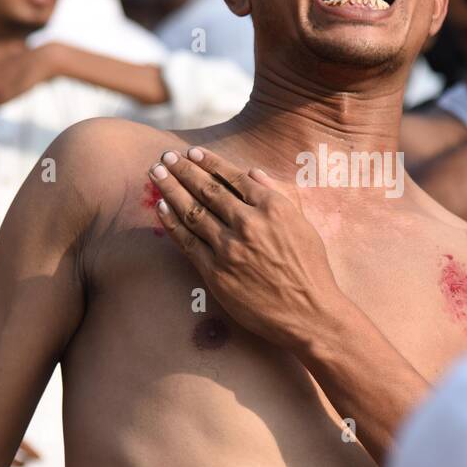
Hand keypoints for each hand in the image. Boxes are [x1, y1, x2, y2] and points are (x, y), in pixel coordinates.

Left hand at [148, 146, 347, 352]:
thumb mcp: (302, 224)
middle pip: (207, 190)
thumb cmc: (309, 269)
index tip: (193, 153)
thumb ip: (277, 195)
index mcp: (272, 207)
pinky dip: (172, 222)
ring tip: (156, 173)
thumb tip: (252, 172)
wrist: (308, 313)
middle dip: (183, 170)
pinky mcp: (216, 273)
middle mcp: (248, 223)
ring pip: (192, 211)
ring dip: (171, 189)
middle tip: (166, 156)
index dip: (209, 162)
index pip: (233, 177)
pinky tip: (161, 207)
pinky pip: (187, 242)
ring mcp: (230, 248)